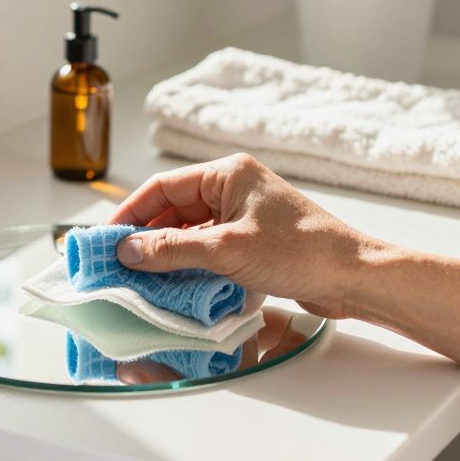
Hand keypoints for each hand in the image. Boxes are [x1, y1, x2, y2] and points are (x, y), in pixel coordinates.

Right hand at [109, 153, 388, 318]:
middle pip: (174, 210)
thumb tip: (127, 251)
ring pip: (190, 232)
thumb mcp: (226, 250)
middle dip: (146, 238)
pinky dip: (190, 266)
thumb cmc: (300, 251)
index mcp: (228, 173)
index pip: (162, 187)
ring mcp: (244, 216)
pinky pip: (209, 249)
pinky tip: (174, 287)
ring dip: (167, 255)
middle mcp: (234, 189)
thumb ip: (172, 250)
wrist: (354, 278)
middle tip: (117, 265)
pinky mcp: (253, 242)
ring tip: (139, 279)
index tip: (106, 238)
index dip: (130, 213)